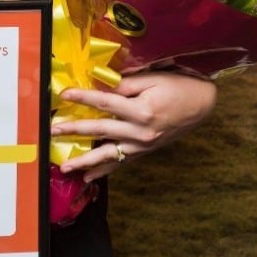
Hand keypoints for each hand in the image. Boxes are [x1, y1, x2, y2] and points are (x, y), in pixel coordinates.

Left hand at [53, 71, 216, 181]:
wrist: (204, 104)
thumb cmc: (179, 86)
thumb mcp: (153, 79)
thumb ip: (125, 84)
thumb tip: (99, 83)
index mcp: (142, 110)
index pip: (105, 103)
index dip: (83, 97)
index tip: (64, 95)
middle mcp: (141, 132)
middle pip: (101, 130)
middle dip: (74, 130)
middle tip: (53, 132)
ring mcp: (143, 145)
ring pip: (109, 154)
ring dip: (85, 161)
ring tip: (65, 167)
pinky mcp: (145, 152)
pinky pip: (122, 163)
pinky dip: (105, 171)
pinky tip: (89, 177)